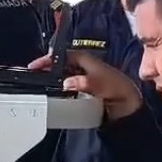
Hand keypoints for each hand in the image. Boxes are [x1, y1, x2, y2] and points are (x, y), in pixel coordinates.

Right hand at [28, 50, 142, 120]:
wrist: (130, 106)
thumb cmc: (118, 90)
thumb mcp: (102, 84)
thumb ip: (84, 82)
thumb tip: (66, 82)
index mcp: (87, 60)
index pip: (63, 55)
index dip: (49, 59)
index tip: (34, 66)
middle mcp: (83, 67)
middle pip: (60, 64)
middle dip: (46, 68)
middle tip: (31, 76)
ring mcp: (83, 79)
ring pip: (62, 75)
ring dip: (50, 79)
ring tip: (36, 85)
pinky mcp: (83, 92)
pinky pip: (66, 88)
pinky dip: (57, 90)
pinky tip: (50, 95)